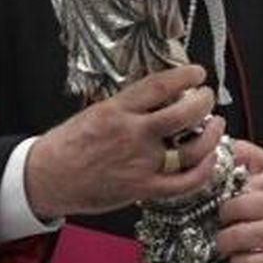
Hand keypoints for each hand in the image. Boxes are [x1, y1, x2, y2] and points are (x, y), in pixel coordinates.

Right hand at [25, 65, 224, 217]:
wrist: (46, 177)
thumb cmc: (67, 145)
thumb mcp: (95, 112)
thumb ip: (127, 105)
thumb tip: (159, 95)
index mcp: (117, 110)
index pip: (160, 85)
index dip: (185, 76)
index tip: (197, 73)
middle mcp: (132, 134)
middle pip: (183, 114)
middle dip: (204, 101)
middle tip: (208, 96)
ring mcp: (139, 163)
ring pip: (190, 149)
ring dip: (211, 135)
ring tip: (216, 125)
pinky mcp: (142, 189)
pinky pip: (184, 182)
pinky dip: (203, 170)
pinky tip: (208, 159)